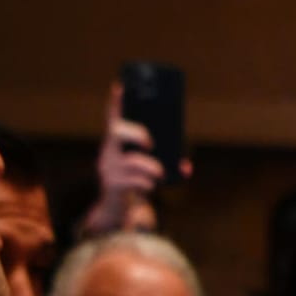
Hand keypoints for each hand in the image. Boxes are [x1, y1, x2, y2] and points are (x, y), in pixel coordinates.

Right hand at [82, 83, 190, 236]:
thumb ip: (164, 163)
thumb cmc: (133, 182)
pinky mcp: (112, 185)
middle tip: (150, 143)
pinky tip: (150, 186)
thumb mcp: (145, 169)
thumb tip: (186, 168)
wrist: (116, 210)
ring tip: (160, 173)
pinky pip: (133, 181)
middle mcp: (108, 152)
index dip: (115, 103)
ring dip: (150, 166)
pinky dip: (147, 183)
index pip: (113, 118)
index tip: (119, 86)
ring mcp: (108, 168)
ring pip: (131, 161)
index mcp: (116, 144)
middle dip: (137, 133)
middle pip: (116, 132)